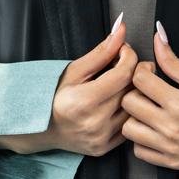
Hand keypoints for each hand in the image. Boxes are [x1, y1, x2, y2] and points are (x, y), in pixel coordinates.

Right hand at [2, 18, 135, 155]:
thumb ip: (101, 52)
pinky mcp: (107, 147)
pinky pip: (131, 125)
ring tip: (123, 83)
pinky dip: (130, 111)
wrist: (42, 128)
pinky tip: (120, 102)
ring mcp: (102, 138)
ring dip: (135, 91)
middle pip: (132, 89)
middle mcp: (95, 123)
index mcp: (84, 101)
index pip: (124, 73)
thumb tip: (121, 30)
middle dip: (134, 71)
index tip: (124, 50)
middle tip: (126, 64)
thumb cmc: (55, 96)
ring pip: (136, 108)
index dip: (129, 56)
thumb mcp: (75, 70)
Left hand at [119, 23, 178, 170]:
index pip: (139, 79)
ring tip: (149, 110)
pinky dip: (141, 139)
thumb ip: (173, 61)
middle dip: (136, 91)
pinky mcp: (171, 162)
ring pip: (128, 129)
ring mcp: (169, 148)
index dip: (143, 69)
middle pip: (129, 103)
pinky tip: (153, 129)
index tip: (152, 71)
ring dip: (135, 116)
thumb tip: (157, 35)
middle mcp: (170, 128)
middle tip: (149, 89)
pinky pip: (139, 151)